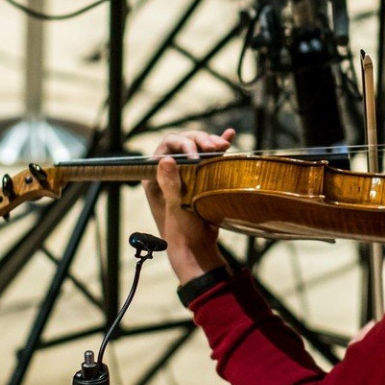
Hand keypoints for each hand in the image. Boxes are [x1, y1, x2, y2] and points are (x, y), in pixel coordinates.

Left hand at [142, 128, 236, 283]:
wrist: (197, 248)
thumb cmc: (181, 232)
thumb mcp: (175, 208)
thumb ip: (170, 184)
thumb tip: (166, 159)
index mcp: (155, 175)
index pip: (167, 146)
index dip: (183, 144)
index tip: (197, 155)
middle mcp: (170, 170)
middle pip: (184, 142)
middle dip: (200, 140)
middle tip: (215, 147)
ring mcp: (187, 172)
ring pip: (198, 147)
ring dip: (212, 142)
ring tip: (224, 144)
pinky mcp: (203, 176)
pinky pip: (209, 157)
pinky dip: (219, 146)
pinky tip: (229, 137)